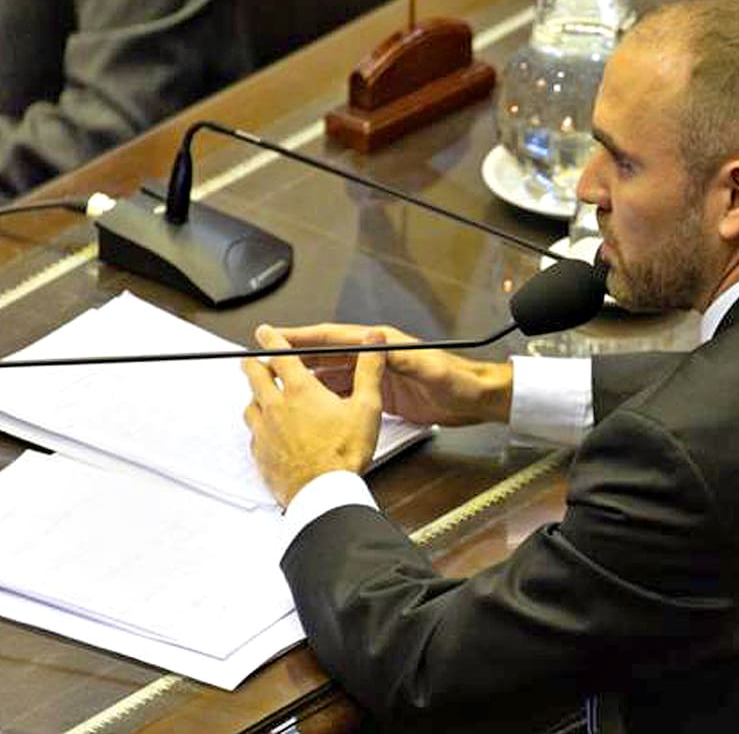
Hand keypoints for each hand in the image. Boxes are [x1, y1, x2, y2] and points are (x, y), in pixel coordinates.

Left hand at [242, 327, 384, 506]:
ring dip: (254, 396)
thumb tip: (375, 342)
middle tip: (251, 359)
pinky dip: (258, 425)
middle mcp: (276, 407)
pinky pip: (253, 433)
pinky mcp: (260, 453)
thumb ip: (369, 370)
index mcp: (301, 391)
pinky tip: (268, 430)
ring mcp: (265, 431)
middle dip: (252, 363)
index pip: (280, 355)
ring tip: (261, 395)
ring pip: (250, 404)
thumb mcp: (367, 407)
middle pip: (254, 376)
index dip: (272, 339)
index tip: (265, 332)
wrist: (324, 493)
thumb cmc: (344, 453)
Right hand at [262, 323, 513, 426]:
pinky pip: (344, 392)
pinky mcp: (380, 394)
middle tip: (264, 358)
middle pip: (326, 354)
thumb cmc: (456, 379)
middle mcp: (375, 356)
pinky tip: (309, 403)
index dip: (303, 336)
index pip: (333, 337)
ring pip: (331, 374)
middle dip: (294, 356)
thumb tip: (376, 346)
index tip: (275, 335)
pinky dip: (324, 396)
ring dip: (306, 377)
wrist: (474, 398)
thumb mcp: (427, 368)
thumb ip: (400, 358)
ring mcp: (377, 375)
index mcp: (382, 344)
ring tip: (278, 381)